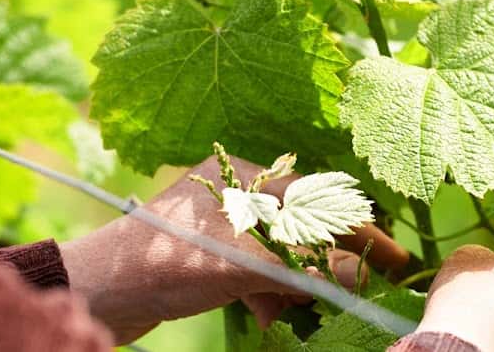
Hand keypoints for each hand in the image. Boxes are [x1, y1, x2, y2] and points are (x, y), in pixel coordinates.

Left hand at [60, 155, 409, 343]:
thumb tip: (359, 273)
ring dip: (294, 284)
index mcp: (244, 177)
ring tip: (301, 312)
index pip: (318, 200)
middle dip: (326, 262)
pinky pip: (254, 270)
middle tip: (356, 291)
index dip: (360, 232)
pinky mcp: (206, 254)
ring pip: (279, 252)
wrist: (97, 290)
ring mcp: (219, 223)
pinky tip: (265, 316)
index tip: (396, 258)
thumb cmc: (167, 262)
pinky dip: (266, 292)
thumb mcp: (243, 265)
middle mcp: (234, 192)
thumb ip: (304, 267)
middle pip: (301, 227)